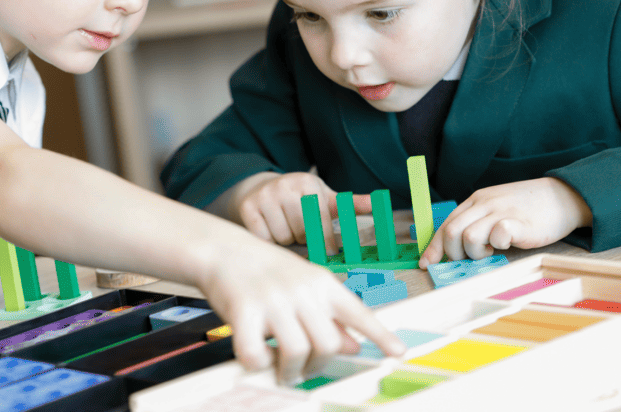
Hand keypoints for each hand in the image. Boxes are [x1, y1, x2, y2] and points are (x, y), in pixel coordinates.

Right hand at [197, 236, 404, 383]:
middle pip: (327, 343)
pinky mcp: (243, 311)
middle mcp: (300, 290)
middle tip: (304, 370)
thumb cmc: (266, 270)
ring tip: (283, 371)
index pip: (357, 312)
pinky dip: (258, 364)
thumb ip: (330, 315)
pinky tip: (257, 358)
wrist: (223, 249)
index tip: (397, 353)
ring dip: (291, 371)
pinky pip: (256, 353)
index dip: (379, 334)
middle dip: (318, 365)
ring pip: (297, 352)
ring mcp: (272, 300)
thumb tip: (355, 345)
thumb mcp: (304, 285)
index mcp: (320, 283)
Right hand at [228, 172, 371, 253]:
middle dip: (304, 239)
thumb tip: (378, 203)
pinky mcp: (248, 208)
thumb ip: (350, 204)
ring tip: (283, 228)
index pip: (323, 224)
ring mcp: (265, 195)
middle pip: (304, 233)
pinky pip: (264, 239)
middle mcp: (286, 185)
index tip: (329, 252)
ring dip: (285, 241)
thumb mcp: (325, 197)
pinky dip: (268, 242)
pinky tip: (268, 230)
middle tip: (300, 232)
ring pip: (284, 239)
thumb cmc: (298, 199)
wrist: (257, 189)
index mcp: (309, 183)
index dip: (327, 243)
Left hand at [418, 177, 591, 266]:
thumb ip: (477, 223)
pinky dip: (498, 245)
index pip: (445, 225)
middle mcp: (484, 204)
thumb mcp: (495, 208)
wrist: (563, 196)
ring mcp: (501, 211)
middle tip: (470, 259)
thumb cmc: (527, 209)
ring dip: (476, 253)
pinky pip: (497, 235)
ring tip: (491, 250)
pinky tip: (506, 244)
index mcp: (475, 201)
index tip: (426, 265)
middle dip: (454, 254)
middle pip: (451, 233)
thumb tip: (456, 250)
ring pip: (468, 238)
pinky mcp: (519, 222)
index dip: (433, 248)